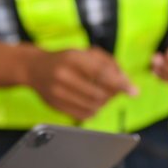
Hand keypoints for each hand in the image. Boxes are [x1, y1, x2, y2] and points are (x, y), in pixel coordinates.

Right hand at [23, 47, 137, 119]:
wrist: (34, 68)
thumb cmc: (65, 59)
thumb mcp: (85, 53)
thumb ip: (109, 64)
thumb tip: (127, 84)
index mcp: (73, 57)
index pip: (102, 73)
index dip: (120, 83)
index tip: (133, 90)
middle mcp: (63, 75)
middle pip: (99, 93)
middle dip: (113, 94)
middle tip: (116, 90)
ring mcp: (58, 92)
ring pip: (93, 106)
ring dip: (104, 103)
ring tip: (103, 94)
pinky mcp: (55, 106)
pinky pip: (83, 115)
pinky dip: (94, 110)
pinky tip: (92, 101)